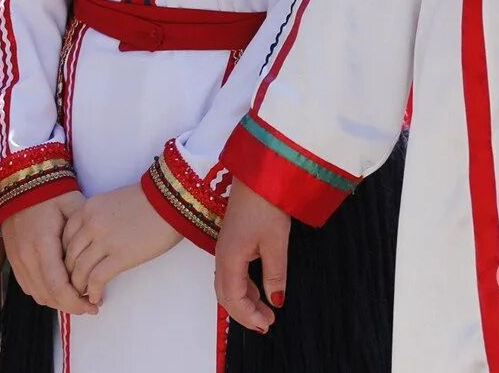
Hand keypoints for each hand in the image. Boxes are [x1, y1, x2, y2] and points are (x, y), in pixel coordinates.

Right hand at [0, 191, 93, 314]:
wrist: (20, 181)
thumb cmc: (50, 192)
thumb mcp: (74, 205)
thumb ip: (85, 231)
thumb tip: (98, 257)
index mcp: (42, 245)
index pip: (58, 287)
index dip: (76, 302)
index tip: (94, 305)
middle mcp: (26, 257)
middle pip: (48, 296)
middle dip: (70, 306)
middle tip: (90, 304)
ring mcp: (16, 259)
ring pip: (37, 294)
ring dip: (57, 301)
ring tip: (77, 296)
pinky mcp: (12, 259)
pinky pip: (28, 287)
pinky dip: (44, 292)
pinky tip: (60, 287)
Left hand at [61, 183, 178, 304]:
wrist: (171, 200)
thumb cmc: (149, 200)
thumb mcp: (114, 201)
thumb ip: (99, 218)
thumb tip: (94, 241)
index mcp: (89, 208)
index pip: (65, 237)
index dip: (65, 255)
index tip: (71, 266)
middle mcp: (91, 223)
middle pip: (69, 255)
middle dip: (69, 274)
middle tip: (75, 286)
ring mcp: (104, 240)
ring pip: (79, 270)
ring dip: (79, 287)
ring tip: (84, 296)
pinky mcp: (120, 256)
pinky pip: (97, 278)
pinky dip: (94, 291)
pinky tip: (97, 298)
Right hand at [213, 181, 289, 334]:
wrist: (260, 173)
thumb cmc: (266, 205)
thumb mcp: (276, 243)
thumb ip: (275, 274)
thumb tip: (276, 300)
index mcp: (230, 258)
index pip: (232, 298)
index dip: (248, 316)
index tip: (266, 325)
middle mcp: (223, 255)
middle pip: (225, 294)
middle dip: (244, 313)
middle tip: (266, 324)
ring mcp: (226, 247)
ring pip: (228, 284)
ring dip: (245, 300)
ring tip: (266, 312)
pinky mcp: (233, 240)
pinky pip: (233, 272)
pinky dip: (245, 287)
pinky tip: (260, 289)